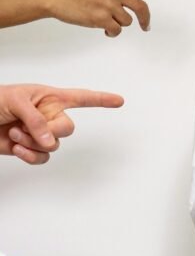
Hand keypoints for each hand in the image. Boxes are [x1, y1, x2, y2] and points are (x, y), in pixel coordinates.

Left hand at [0, 83, 122, 164]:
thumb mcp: (15, 101)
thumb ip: (36, 119)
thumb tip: (50, 141)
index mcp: (49, 97)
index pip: (81, 97)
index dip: (101, 99)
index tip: (119, 101)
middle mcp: (48, 115)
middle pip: (68, 128)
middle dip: (52, 131)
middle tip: (34, 129)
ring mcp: (40, 133)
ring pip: (54, 146)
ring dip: (33, 142)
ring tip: (15, 133)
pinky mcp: (30, 149)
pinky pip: (42, 158)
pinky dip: (29, 155)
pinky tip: (16, 147)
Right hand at [44, 0, 174, 35]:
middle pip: (142, 8)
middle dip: (145, 20)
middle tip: (145, 26)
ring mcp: (109, 3)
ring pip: (127, 21)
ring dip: (118, 24)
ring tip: (104, 19)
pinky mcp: (102, 18)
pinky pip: (117, 30)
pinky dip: (112, 33)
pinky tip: (103, 28)